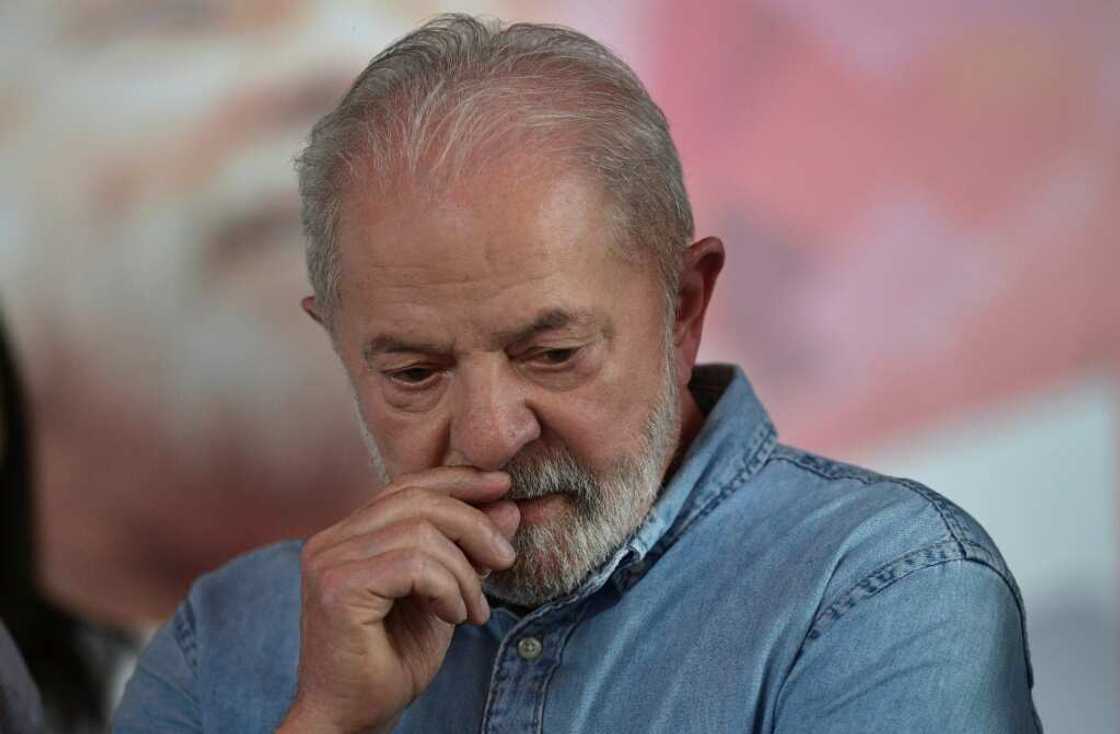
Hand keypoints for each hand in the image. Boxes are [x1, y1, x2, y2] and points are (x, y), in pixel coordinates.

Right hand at [277, 467, 519, 733]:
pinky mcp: (338, 588)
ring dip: (464, 572)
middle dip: (474, 525)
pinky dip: (447, 588)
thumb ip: (467, 551)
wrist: (352, 720)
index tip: (503, 486)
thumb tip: (507, 506)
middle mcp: (331, 541)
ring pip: (421, 532)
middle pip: (417, 500)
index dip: (458, 480)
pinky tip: (454, 616)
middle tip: (505, 560)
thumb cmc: (393, 661)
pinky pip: (413, 565)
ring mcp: (329, 562)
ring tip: (474, 610)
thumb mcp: (445, 596)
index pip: (408, 486)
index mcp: (349, 535)